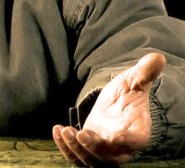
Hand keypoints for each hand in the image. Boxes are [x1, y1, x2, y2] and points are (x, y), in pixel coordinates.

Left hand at [53, 52, 165, 166]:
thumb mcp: (134, 82)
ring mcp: (104, 151)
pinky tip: (57, 130)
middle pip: (109, 157)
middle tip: (78, 133)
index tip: (113, 136)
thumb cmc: (128, 94)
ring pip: (90, 160)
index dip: (126, 140)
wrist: (116, 105)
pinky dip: (65, 148)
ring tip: (64, 130)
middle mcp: (122, 146)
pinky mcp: (88, 151)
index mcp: (138, 131)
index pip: (136, 140)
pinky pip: (76, 157)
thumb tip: (157, 57)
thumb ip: (144, 73)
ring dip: (75, 149)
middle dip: (92, 148)